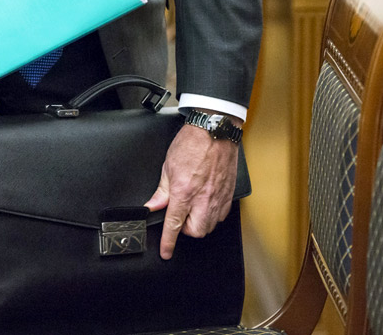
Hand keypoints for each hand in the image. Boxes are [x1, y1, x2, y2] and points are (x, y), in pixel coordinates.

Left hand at [144, 116, 239, 259]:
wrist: (214, 131)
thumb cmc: (192, 144)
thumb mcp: (168, 166)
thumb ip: (162, 191)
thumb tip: (154, 206)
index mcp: (184, 192)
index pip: (173, 225)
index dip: (168, 242)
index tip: (165, 252)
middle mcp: (202, 198)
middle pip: (195, 232)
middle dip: (186, 230)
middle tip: (179, 217)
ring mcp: (218, 197)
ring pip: (210, 226)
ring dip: (199, 223)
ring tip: (192, 209)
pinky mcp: (228, 194)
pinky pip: (221, 215)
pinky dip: (212, 215)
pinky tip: (206, 203)